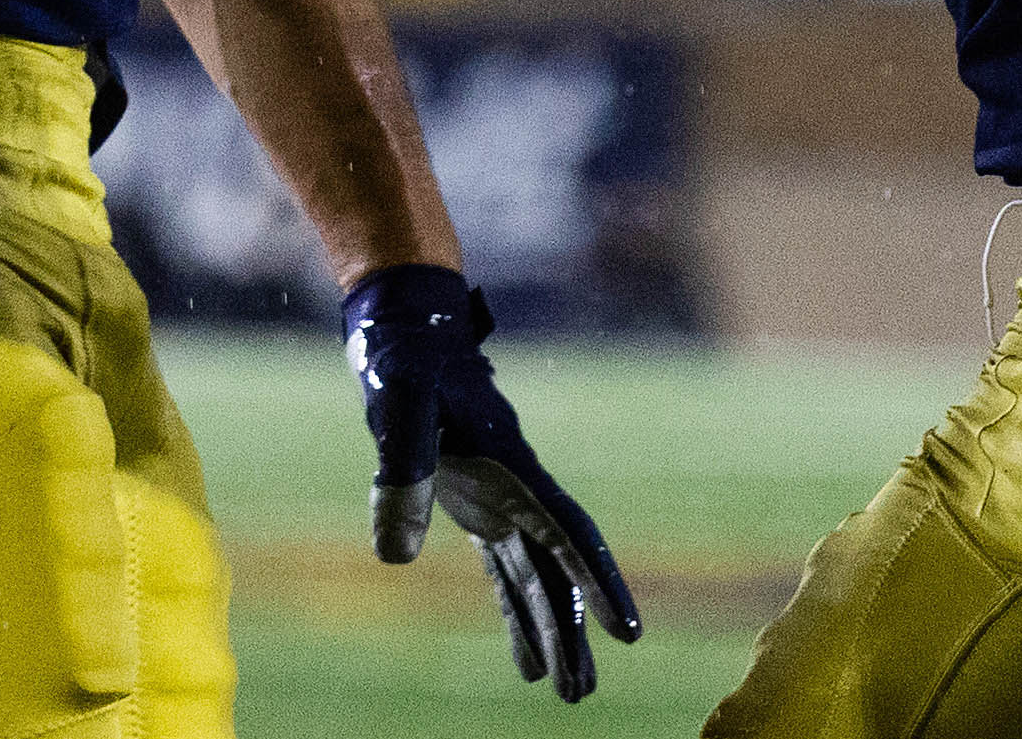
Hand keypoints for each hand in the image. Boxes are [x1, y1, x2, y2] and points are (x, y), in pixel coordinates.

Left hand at [342, 266, 639, 702]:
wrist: (408, 329)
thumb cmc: (406, 358)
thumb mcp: (399, 403)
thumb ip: (400, 470)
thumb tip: (396, 558)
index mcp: (512, 467)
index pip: (567, 532)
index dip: (597, 581)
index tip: (626, 630)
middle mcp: (517, 489)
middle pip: (557, 570)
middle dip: (572, 631)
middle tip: (580, 693)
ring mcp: (500, 498)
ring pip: (538, 577)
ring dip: (550, 631)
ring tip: (565, 690)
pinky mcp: (476, 503)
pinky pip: (507, 569)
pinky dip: (516, 612)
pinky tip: (524, 658)